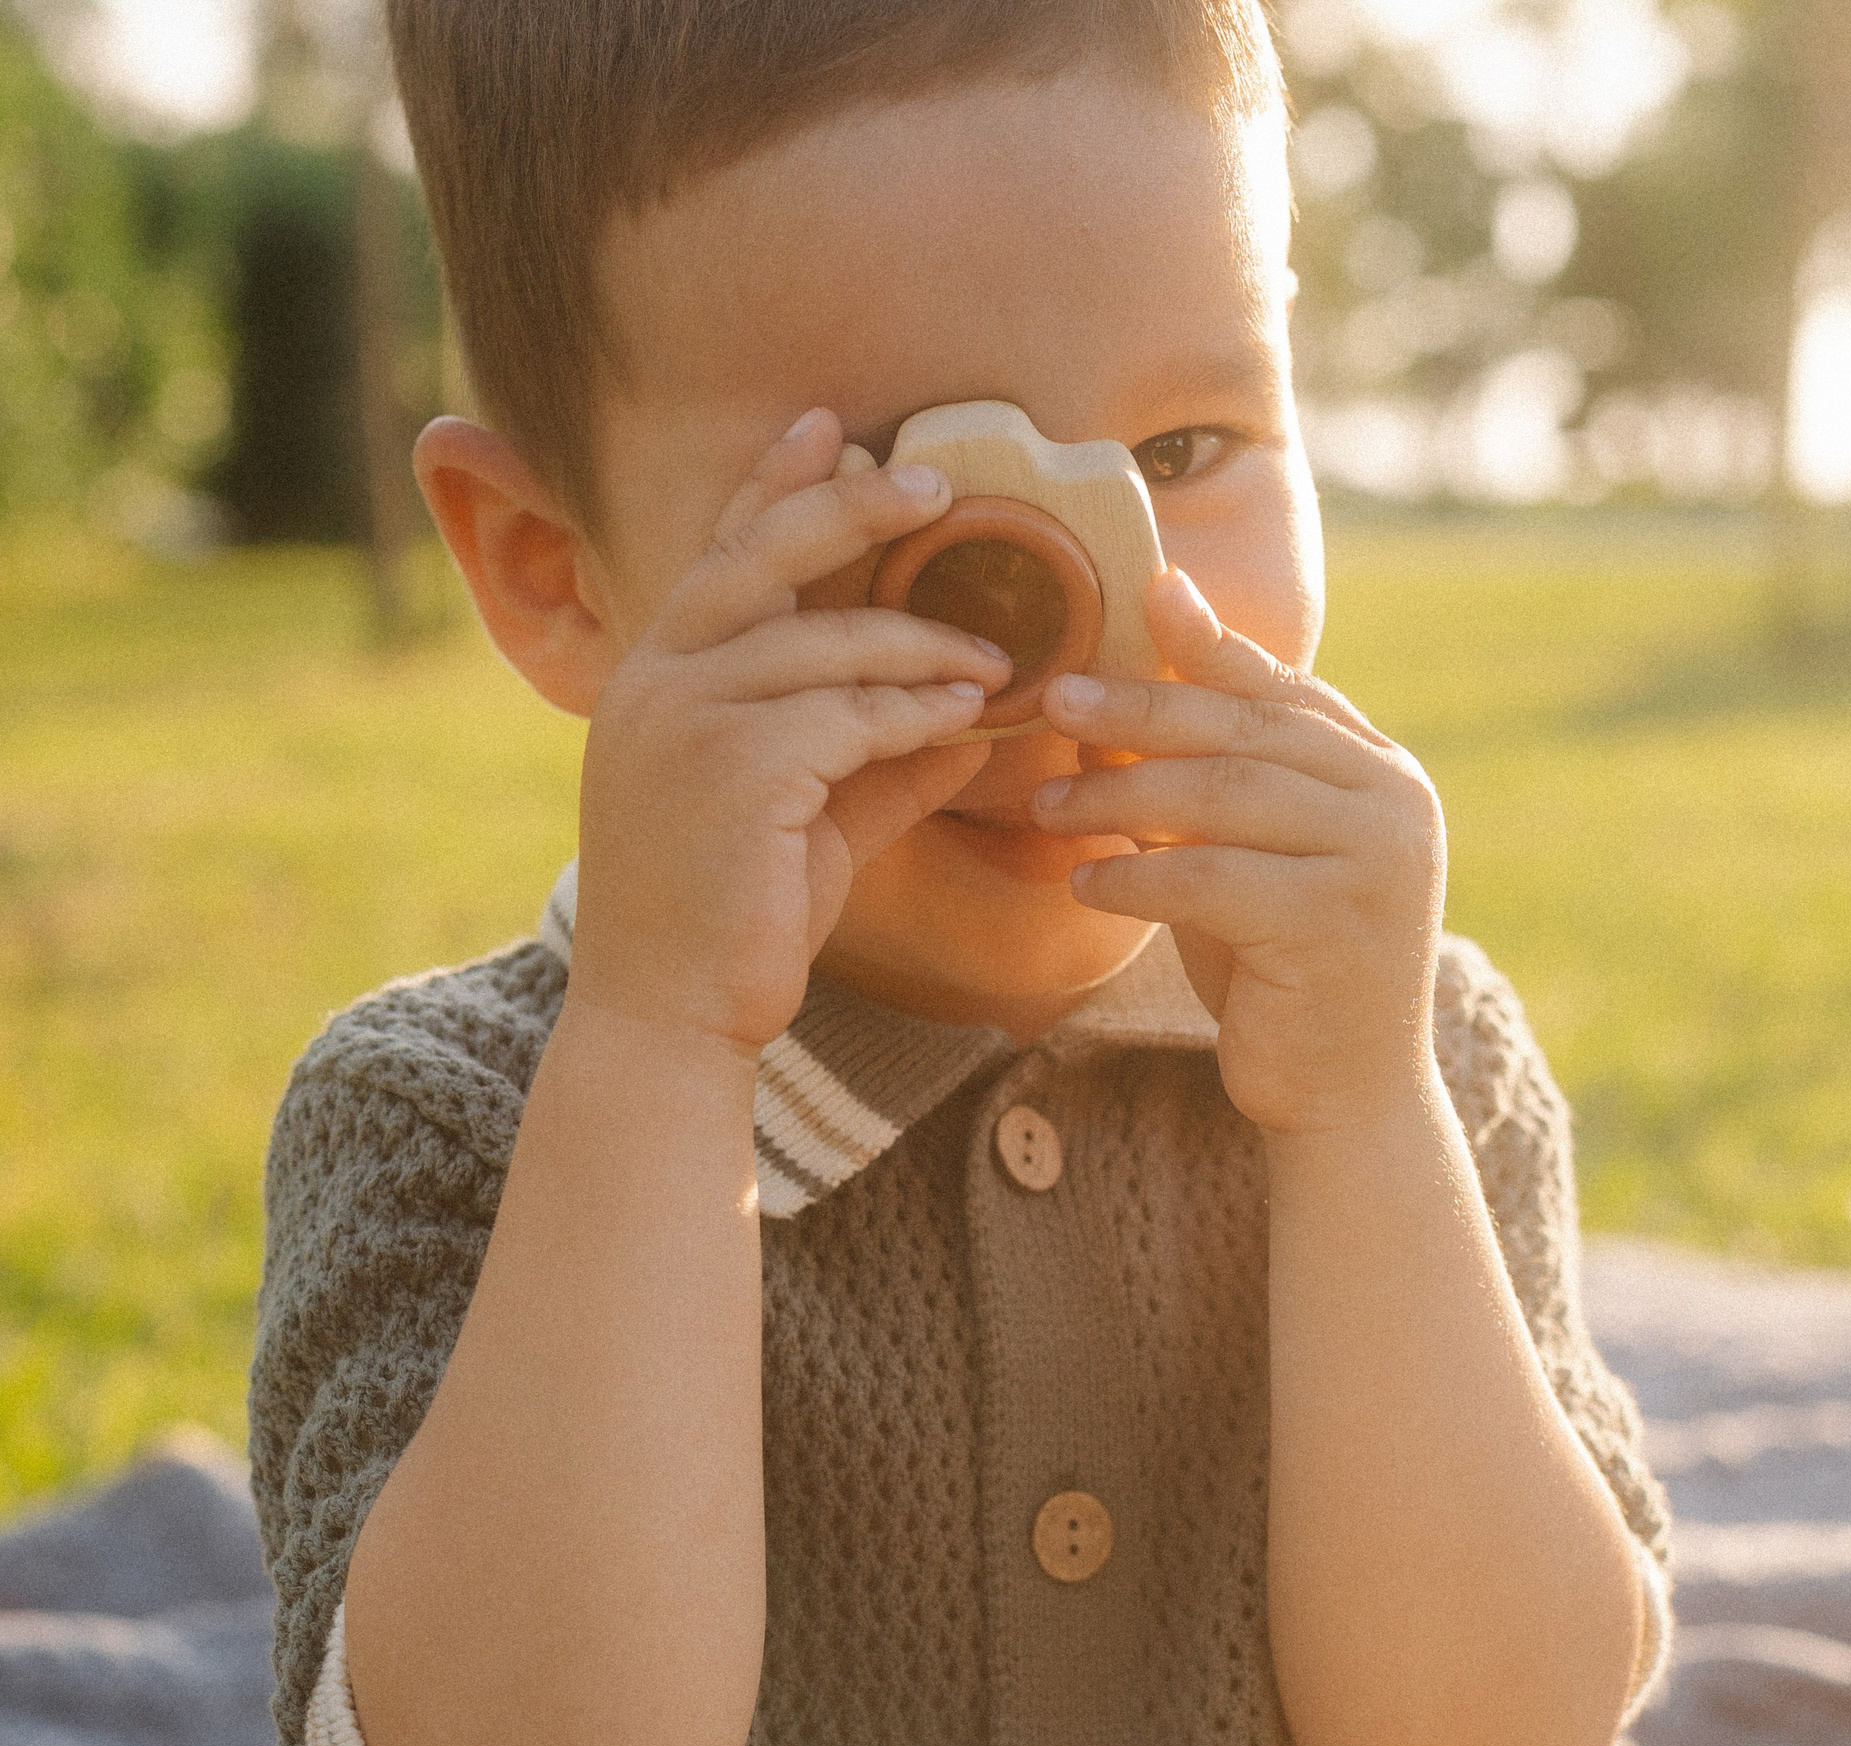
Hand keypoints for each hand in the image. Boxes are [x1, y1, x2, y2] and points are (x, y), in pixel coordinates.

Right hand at [571, 409, 1012, 1052]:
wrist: (671, 1016)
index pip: (719, 555)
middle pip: (762, 556)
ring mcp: (684, 720)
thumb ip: (877, 760)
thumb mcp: (809, 820)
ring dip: (923, 643)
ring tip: (999, 656)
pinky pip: (848, 713)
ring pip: (823, 642)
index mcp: (655, 678)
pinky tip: (968, 714)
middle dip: (851, 508)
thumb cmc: (735, 921)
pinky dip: (916, 710)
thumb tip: (971, 717)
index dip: (772, 484)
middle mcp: (655, 682)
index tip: (826, 427)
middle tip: (935, 483)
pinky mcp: (735, 769)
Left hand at [1031, 570, 1446, 1136]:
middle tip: (1055, 699)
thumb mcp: (1252, 856)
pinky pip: (1209, 876)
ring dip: (1120, 794)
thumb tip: (1127, 691)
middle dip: (1140, 709)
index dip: (1207, 646)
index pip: (1284, 690)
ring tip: (1048, 806)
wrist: (1345, 1096)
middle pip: (1245, 731)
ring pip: (1222, 795)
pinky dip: (1135, 875)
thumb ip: (1217, 777)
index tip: (1140, 596)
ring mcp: (1376, 861)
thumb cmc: (1284, 969)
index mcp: (1384, 774)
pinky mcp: (1333, 924)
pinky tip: (1084, 881)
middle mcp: (1397, 803)